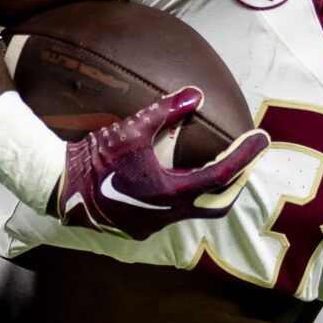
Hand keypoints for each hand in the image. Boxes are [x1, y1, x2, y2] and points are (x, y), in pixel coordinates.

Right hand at [54, 86, 268, 238]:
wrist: (60, 187)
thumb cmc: (96, 156)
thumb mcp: (132, 128)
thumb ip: (166, 111)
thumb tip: (196, 93)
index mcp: (170, 191)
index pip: (222, 175)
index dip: (245, 156)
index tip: (261, 140)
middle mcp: (167, 214)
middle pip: (218, 203)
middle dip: (236, 182)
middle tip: (246, 159)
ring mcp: (153, 226)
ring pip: (196, 211)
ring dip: (210, 191)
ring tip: (219, 166)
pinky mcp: (140, 229)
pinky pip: (173, 214)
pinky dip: (185, 198)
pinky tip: (180, 182)